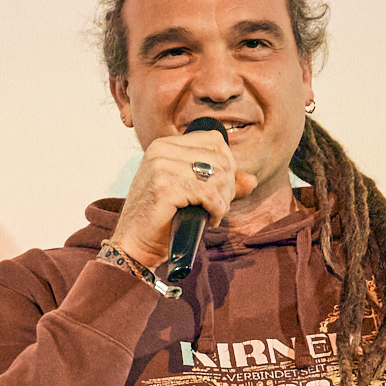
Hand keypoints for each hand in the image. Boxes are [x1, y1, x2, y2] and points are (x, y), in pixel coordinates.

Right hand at [109, 126, 255, 269]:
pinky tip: (209, 220)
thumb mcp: (192, 195)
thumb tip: (252, 180)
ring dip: (223, 200)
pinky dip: (217, 210)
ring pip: (217, 175)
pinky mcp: (164, 187)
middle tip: (217, 207)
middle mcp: (160, 150)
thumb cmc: (161, 220)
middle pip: (220, 158)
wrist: (133, 245)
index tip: (220, 189)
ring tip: (212, 214)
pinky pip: (209, 194)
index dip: (227, 165)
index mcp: (164, 145)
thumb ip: (220, 184)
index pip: (214, 140)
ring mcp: (160, 167)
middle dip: (228, 186)